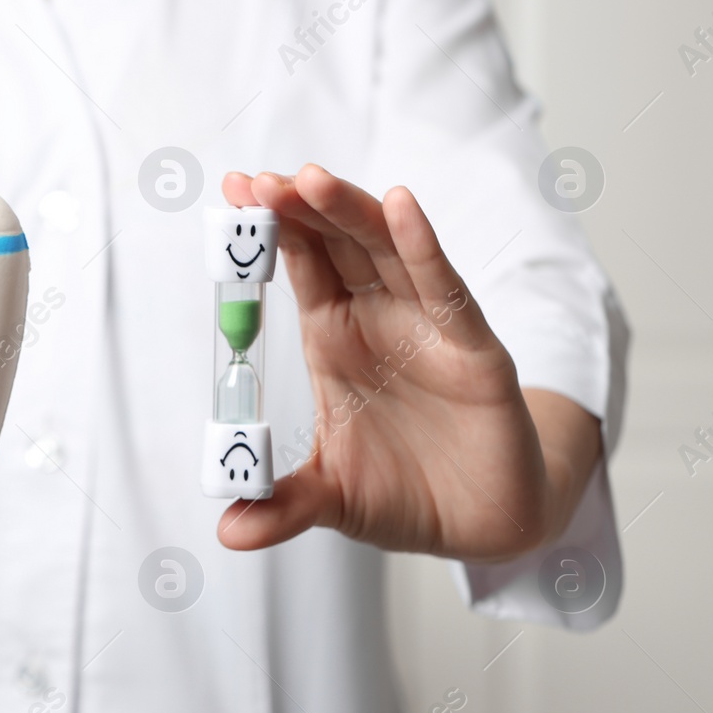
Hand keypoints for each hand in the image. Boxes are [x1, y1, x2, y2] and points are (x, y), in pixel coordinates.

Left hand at [217, 165, 600, 560]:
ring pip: (386, 254)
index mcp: (337, 340)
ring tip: (312, 179)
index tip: (234, 190)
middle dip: (300, 210)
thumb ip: (283, 506)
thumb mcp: (332, 500)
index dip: (271, 231)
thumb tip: (228, 532)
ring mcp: (429, 330)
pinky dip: (423, 249)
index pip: (302, 268)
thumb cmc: (405, 492)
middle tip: (259, 179)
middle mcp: (380, 322)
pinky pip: (447, 292)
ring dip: (350, 215)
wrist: (485, 524)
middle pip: (337, 247)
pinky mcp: (476, 352)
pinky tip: (401, 208)